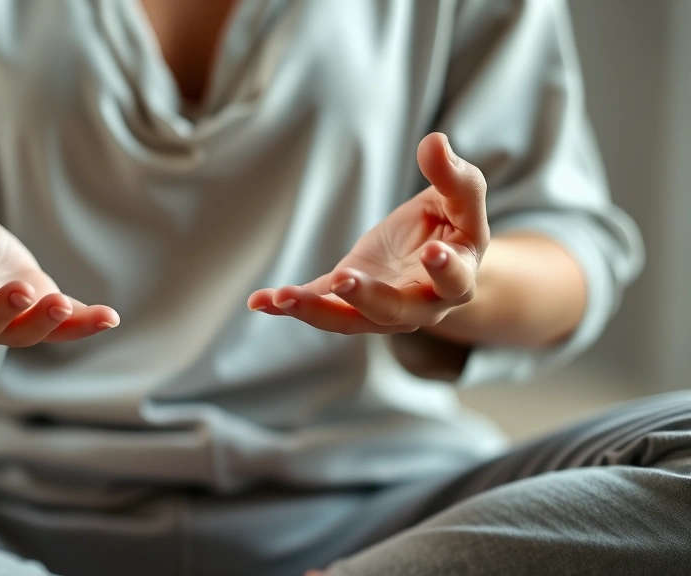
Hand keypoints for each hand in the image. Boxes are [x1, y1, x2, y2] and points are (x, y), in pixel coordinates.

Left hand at [248, 133, 488, 334]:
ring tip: (282, 298)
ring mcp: (379, 311)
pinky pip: (317, 304)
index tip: (434, 252)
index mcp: (456, 279)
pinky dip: (287, 305)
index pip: (453, 280)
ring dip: (315, 310)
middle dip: (366, 297)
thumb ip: (453, 176)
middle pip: (392, 311)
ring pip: (348, 319)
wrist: (434, 251)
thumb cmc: (454, 222)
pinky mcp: (346, 301)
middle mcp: (419, 306)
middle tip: (343, 280)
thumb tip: (435, 141)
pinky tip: (258, 301)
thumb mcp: (461, 196)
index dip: (445, 269)